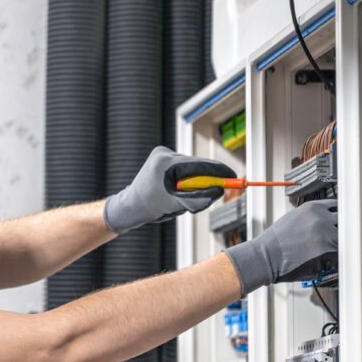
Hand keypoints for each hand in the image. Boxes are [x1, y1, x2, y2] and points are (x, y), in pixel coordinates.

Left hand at [103, 146, 236, 233]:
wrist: (130, 207)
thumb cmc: (148, 207)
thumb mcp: (176, 205)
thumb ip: (197, 199)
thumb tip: (218, 192)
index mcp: (165, 162)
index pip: (199, 164)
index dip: (218, 171)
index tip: (232, 176)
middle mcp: (164, 154)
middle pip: (196, 166)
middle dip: (204, 181)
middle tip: (213, 193)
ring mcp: (162, 155)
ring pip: (190, 170)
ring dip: (193, 184)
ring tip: (180, 200)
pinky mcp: (162, 160)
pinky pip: (183, 171)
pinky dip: (186, 183)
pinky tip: (175, 193)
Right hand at [225, 199, 337, 295]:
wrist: (266, 257)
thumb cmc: (276, 241)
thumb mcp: (294, 218)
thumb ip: (313, 216)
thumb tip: (326, 219)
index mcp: (315, 208)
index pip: (337, 207)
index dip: (338, 216)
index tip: (339, 220)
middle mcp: (323, 220)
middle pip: (345, 223)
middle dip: (340, 231)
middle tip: (330, 239)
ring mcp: (327, 237)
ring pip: (343, 241)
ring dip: (336, 247)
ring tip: (320, 252)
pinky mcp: (328, 254)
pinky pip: (338, 257)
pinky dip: (331, 260)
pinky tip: (317, 260)